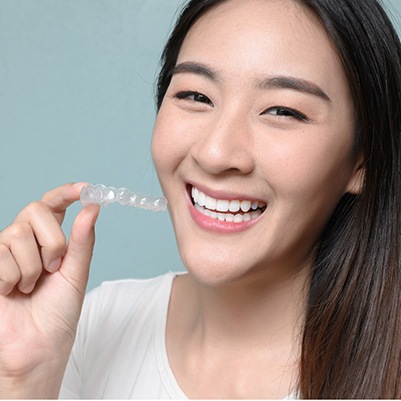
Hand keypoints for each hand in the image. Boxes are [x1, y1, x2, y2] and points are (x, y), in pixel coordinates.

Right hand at [0, 182, 99, 397]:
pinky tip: (12, 293)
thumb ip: (83, 240)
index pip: (53, 204)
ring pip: (17, 233)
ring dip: (33, 266)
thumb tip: (92, 208)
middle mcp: (26, 241)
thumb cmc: (59, 313)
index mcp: (50, 240)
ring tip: (32, 287)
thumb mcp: (76, 273)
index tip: (86, 189)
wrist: (38, 346)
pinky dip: (14, 278)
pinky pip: (2, 256)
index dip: (67, 192)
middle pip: (35, 210)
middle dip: (51, 240)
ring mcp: (5, 252)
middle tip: (53, 268)